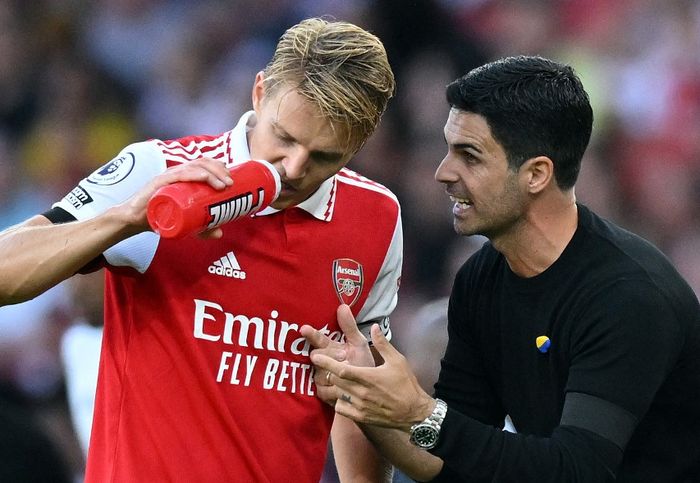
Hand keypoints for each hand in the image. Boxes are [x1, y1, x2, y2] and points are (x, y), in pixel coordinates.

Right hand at [119, 157, 233, 234]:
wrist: (134, 220)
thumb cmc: (159, 216)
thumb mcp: (185, 223)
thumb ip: (202, 229)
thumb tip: (220, 233)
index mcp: (183, 176)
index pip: (204, 164)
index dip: (219, 167)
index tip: (231, 179)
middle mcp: (176, 172)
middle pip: (202, 163)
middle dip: (220, 170)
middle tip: (231, 183)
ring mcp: (168, 176)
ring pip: (194, 167)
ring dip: (212, 173)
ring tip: (224, 184)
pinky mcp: (159, 183)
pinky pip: (179, 175)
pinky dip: (194, 174)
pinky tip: (205, 177)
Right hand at [300, 305, 374, 404]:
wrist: (369, 389)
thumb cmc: (362, 363)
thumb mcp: (358, 344)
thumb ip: (350, 327)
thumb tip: (343, 306)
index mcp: (330, 347)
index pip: (318, 339)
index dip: (311, 334)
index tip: (304, 329)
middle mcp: (321, 361)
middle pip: (316, 357)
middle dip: (328, 357)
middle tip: (343, 357)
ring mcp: (320, 377)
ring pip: (320, 375)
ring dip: (334, 375)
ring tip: (348, 375)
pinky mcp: (322, 393)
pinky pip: (324, 390)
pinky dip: (335, 390)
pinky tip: (344, 390)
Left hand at [310, 322, 434, 431]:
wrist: (414, 412)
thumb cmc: (406, 384)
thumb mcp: (397, 360)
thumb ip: (383, 343)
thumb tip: (374, 326)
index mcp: (368, 377)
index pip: (341, 369)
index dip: (326, 362)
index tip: (315, 356)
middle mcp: (361, 392)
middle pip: (336, 381)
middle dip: (329, 371)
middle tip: (325, 365)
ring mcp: (360, 406)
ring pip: (337, 393)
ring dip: (334, 385)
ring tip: (336, 379)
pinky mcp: (361, 417)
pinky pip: (341, 408)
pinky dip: (339, 400)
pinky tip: (344, 395)